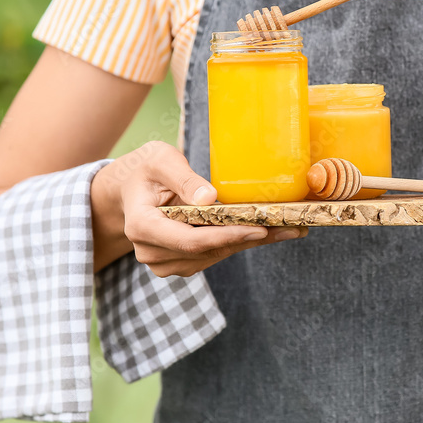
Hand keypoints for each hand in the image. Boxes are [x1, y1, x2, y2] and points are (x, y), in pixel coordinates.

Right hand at [92, 141, 306, 277]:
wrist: (130, 190)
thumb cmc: (144, 170)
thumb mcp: (159, 160)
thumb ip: (183, 177)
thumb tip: (209, 198)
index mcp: (142, 226)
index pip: (190, 240)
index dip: (226, 237)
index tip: (259, 229)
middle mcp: (152, 252)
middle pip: (209, 250)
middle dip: (251, 239)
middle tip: (292, 227)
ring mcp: (165, 262)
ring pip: (216, 255)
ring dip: (252, 242)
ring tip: (290, 228)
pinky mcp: (180, 262)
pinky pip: (215, 254)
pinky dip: (240, 242)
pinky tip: (269, 231)